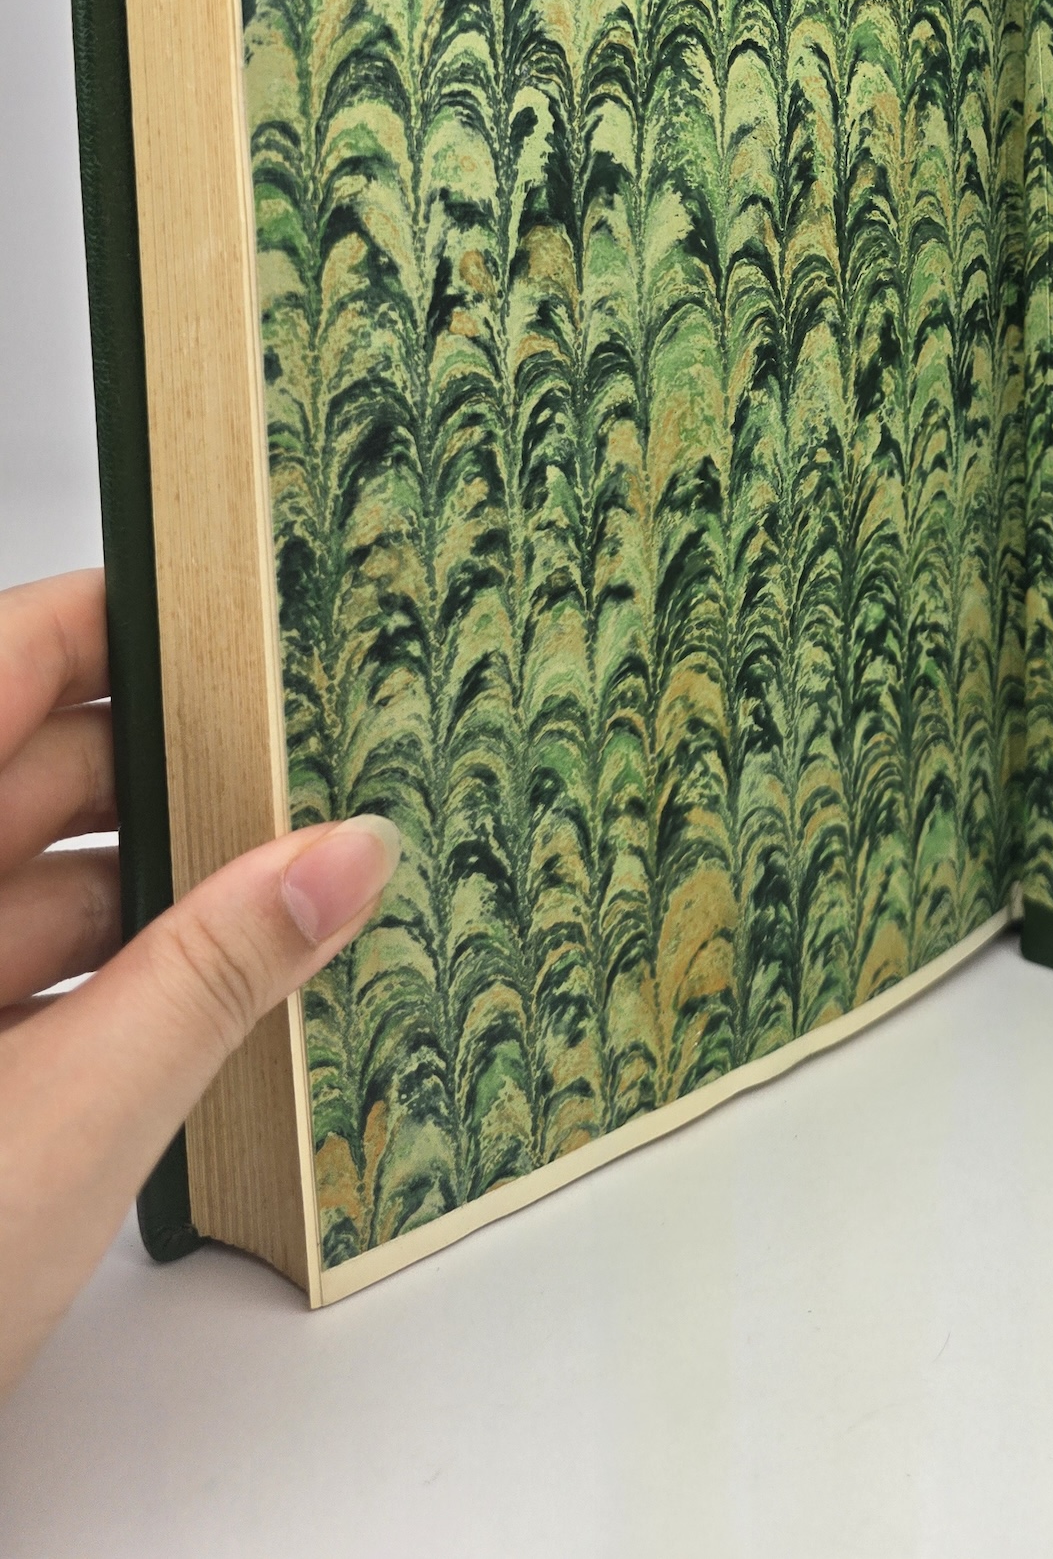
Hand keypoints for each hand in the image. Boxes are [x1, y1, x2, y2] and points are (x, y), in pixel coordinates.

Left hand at [0, 570, 398, 1397]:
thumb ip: (219, 969)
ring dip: (157, 887)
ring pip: (34, 883)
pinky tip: (216, 994)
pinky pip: (21, 974)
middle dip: (179, 767)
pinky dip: (111, 975)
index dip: (122, 620)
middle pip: (34, 771)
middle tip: (317, 761)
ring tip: (296, 885)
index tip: (243, 609)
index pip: (11, 661)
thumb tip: (345, 851)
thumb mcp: (72, 1118)